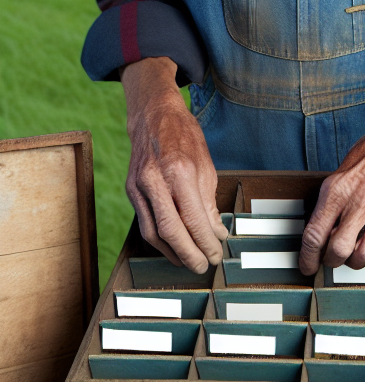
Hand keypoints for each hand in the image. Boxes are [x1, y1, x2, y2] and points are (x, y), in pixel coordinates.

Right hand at [121, 57, 228, 271]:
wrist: (153, 116)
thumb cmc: (184, 136)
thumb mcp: (206, 164)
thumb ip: (208, 201)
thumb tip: (216, 231)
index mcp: (180, 171)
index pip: (193, 218)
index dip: (205, 242)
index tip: (216, 253)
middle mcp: (155, 180)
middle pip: (171, 231)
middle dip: (189, 253)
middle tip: (203, 266)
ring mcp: (138, 187)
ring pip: (153, 232)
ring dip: (172, 252)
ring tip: (189, 261)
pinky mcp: (130, 191)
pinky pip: (144, 223)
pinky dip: (159, 240)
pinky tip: (172, 247)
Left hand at [299, 31, 364, 274]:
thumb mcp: (340, 174)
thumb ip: (330, 204)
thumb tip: (320, 235)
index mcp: (337, 190)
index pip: (315, 235)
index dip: (308, 257)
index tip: (307, 266)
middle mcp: (358, 202)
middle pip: (337, 251)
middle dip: (331, 261)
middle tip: (331, 259)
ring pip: (363, 256)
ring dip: (355, 260)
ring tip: (353, 252)